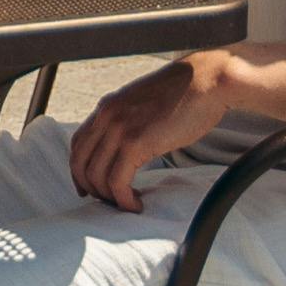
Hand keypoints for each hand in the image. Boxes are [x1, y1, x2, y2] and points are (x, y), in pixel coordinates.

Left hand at [67, 57, 234, 209]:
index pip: (78, 143)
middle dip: (90, 188)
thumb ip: (130, 122)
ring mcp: (119, 127)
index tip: (87, 188)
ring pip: (96, 175)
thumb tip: (129, 148)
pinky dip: (123, 199)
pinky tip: (136, 204)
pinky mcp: (136, 142)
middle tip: (108, 202)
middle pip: (80, 162)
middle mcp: (107, 115)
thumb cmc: (186, 95)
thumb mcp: (145, 105)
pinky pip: (117, 180)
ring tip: (126, 203)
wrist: (207, 80)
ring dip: (108, 197)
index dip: (78, 171)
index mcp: (108, 106)